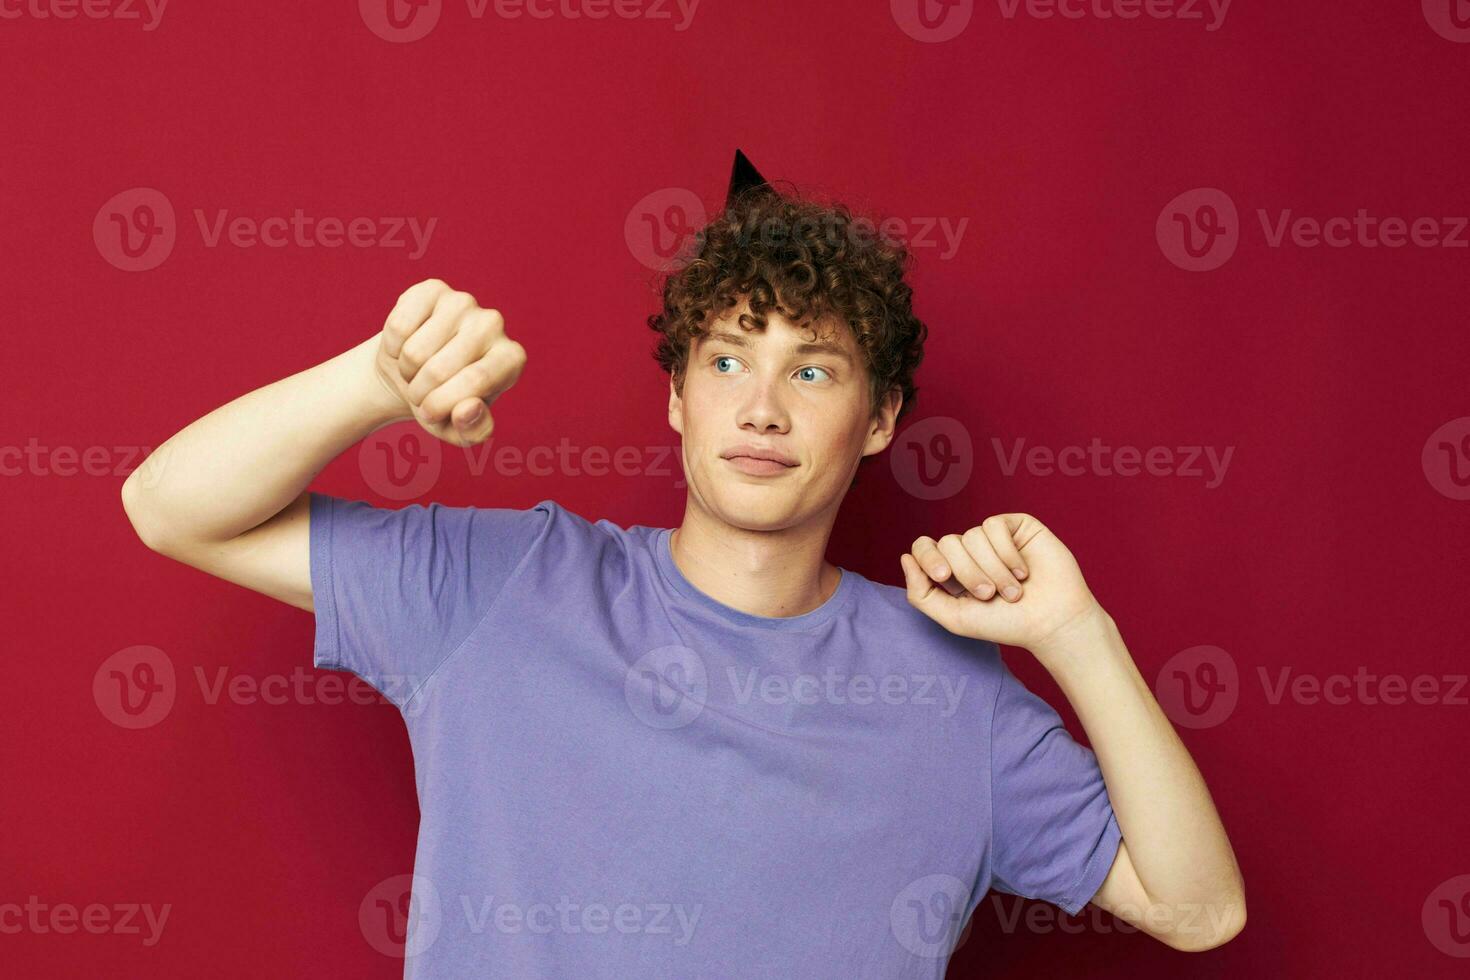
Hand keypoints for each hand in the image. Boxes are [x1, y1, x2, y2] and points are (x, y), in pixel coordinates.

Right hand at [372, 278, 526, 446]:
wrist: (414, 374)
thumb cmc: (444, 405)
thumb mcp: (460, 430)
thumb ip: (472, 430)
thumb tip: (468, 409)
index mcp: (511, 359)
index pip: (475, 382)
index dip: (441, 404)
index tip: (432, 412)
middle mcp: (494, 324)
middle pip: (439, 369)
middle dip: (420, 393)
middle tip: (422, 392)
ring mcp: (464, 302)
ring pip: (414, 351)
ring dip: (407, 371)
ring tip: (417, 371)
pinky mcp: (433, 289)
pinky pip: (399, 326)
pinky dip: (394, 347)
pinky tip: (406, 346)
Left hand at [900, 513, 1105, 655]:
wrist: (1051, 622)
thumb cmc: (1006, 623)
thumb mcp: (954, 618)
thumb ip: (921, 593)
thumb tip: (904, 557)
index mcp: (952, 570)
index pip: (924, 547)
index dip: (928, 556)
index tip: (944, 576)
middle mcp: (970, 550)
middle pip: (948, 542)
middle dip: (968, 573)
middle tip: (989, 595)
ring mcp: (992, 537)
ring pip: (972, 535)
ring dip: (993, 569)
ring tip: (1013, 591)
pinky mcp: (1016, 526)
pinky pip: (994, 525)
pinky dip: (1006, 553)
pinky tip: (1023, 570)